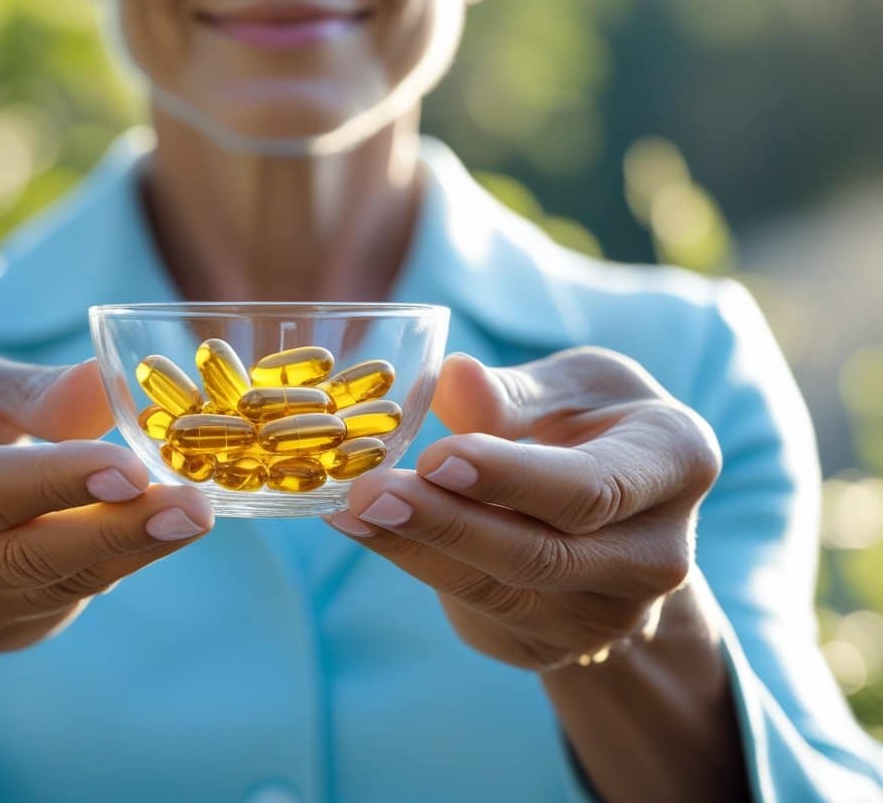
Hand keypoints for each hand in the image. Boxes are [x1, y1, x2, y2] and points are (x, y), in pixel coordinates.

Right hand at [0, 348, 213, 655]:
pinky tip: (161, 529)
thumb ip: (39, 391)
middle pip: (15, 552)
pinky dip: (120, 563)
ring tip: (196, 512)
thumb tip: (111, 380)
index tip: (131, 469)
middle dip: (115, 529)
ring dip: (134, 550)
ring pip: (51, 583)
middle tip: (194, 505)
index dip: (52, 482)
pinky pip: (64, 599)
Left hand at [325, 348, 721, 670]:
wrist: (621, 514)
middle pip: (543, 553)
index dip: (510, 478)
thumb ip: (515, 392)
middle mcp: (658, 555)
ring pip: (499, 590)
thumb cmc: (592, 424)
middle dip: (447, 523)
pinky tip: (363, 529)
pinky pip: (476, 608)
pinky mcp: (553, 644)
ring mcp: (610, 615)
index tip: (434, 456)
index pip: (592, 486)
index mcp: (676, 461)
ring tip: (348, 507)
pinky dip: (414, 564)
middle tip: (368, 492)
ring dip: (415, 548)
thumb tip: (453, 379)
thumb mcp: (570, 386)